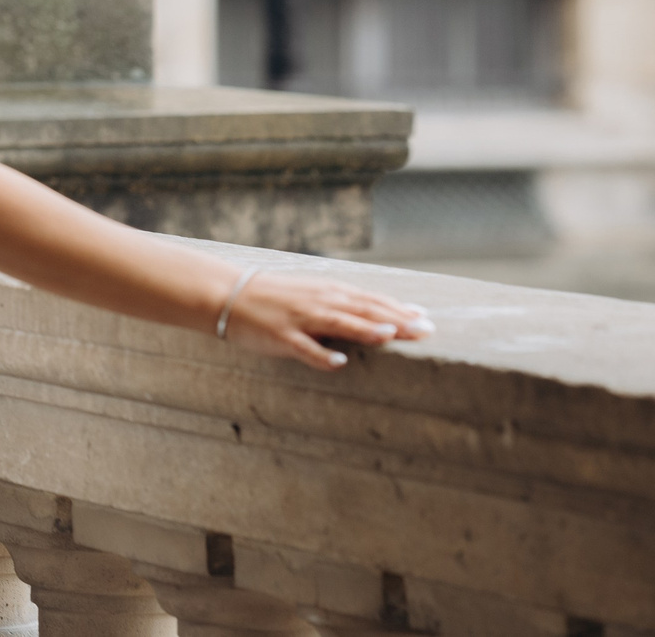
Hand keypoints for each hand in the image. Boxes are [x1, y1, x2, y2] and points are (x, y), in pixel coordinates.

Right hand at [220, 271, 433, 371]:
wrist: (229, 294)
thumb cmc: (273, 297)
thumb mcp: (310, 295)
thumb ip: (340, 305)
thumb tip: (374, 316)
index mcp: (328, 292)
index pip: (370, 300)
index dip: (399, 309)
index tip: (425, 319)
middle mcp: (320, 302)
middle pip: (363, 310)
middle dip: (396, 319)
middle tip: (425, 330)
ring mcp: (301, 319)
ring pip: (339, 323)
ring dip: (365, 328)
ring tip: (391, 334)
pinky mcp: (282, 337)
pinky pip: (305, 348)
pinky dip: (323, 355)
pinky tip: (341, 362)